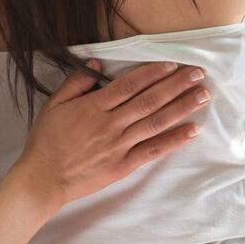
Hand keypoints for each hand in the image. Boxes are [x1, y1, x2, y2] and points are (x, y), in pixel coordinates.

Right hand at [13, 59, 206, 211]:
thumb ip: (76, 83)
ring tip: (202, 96)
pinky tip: (192, 130)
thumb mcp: (53, 105)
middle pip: (149, 101)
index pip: (129, 85)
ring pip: (155, 122)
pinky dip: (173, 140)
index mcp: (93, 107)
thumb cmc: (46, 142)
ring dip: (181, 108)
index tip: (172, 64)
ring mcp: (119, 146)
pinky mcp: (123, 166)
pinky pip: (153, 150)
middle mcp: (110, 125)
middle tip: (198, 73)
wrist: (42, 180)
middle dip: (176, 85)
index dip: (152, 73)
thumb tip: (97, 64)